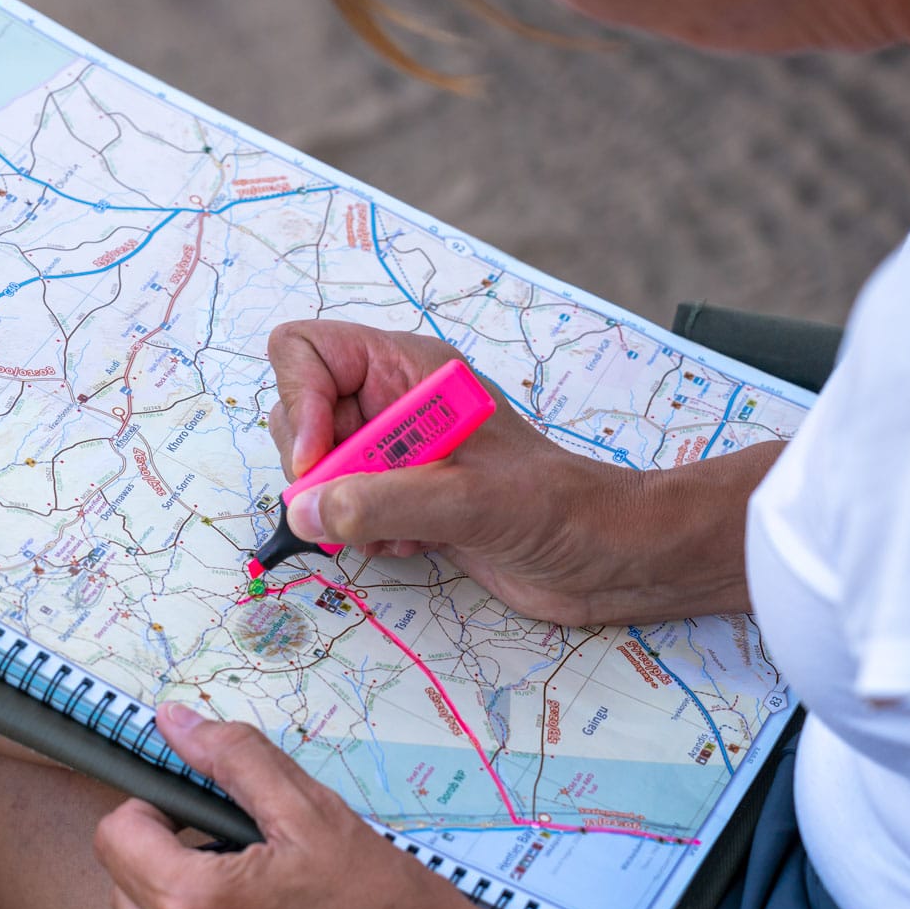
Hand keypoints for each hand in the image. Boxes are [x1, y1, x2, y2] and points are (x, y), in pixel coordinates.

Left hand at [93, 704, 542, 908]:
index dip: (153, 809)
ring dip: (185, 904)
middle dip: (168, 856)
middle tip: (236, 850)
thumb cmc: (387, 906)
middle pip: (124, 885)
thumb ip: (236, 760)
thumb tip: (179, 723)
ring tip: (258, 895)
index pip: (115, 836)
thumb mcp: (313, 813)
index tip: (195, 811)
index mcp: (198, 905)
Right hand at [265, 319, 731, 625]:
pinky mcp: (405, 497)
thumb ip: (380, 502)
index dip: (298, 404)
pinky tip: (415, 545)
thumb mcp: (468, 500)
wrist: (611, 556)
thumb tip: (304, 509)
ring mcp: (398, 450)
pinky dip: (362, 534)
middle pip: (301, 413)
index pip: (307, 352)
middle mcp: (394, 401)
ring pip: (319, 468)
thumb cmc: (561, 508)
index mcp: (409, 369)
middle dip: (318, 468)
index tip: (319, 463)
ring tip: (397, 530)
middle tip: (357, 504)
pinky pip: (343, 508)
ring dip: (340, 509)